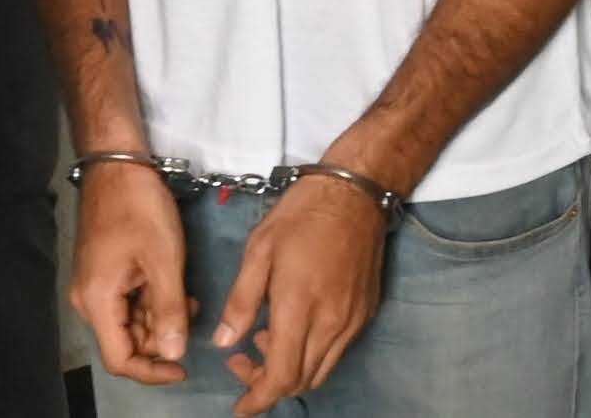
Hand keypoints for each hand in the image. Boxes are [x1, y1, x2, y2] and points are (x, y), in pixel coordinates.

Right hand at [71, 161, 194, 385]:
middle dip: (162, 337)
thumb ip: (169, 310)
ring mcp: (94, 285)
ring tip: (188, 298)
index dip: (152, 371)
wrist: (118, 164)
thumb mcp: (163, 259)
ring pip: (130, 321)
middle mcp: (88, 299)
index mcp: (96, 301)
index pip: (120, 359)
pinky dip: (153, 300)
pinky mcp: (104, 271)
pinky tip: (175, 286)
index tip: (184, 367)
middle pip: (125, 341)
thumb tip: (174, 354)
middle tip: (192, 315)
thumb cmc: (140, 208)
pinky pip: (128, 301)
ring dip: (160, 317)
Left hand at [212, 175, 387, 415]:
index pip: (281, 376)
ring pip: (320, 370)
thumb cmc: (301, 215)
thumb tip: (225, 342)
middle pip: (301, 381)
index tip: (240, 407)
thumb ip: (241, 301)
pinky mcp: (365, 313)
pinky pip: (336, 351)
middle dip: (268, 384)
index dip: (258, 398)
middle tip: (241, 360)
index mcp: (300, 308)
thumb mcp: (259, 250)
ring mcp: (353, 321)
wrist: (354, 193)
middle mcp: (332, 323)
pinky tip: (292, 326)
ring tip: (264, 339)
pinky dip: (310, 354)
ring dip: (290, 371)